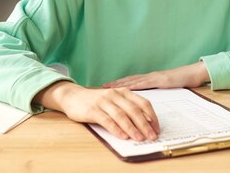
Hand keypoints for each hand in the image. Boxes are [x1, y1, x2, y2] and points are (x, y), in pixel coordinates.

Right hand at [35, 82, 158, 141]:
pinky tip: (123, 136)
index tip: (156, 128)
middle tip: (151, 136)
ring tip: (139, 138)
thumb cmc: (97, 101)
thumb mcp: (115, 100)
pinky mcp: (93, 110)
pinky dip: (116, 129)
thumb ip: (128, 108)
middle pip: (134, 110)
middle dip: (144, 125)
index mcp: (123, 92)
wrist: (73, 96)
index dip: (152, 116)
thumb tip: (146, 122)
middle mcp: (115, 94)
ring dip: (132, 128)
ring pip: (121, 116)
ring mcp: (103, 101)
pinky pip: (107, 120)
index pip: (143, 103)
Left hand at [103, 61, 209, 89]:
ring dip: (121, 85)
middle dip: (116, 84)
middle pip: (129, 80)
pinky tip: (127, 88)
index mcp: (149, 78)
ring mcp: (153, 77)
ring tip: (110, 87)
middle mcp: (149, 76)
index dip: (119, 84)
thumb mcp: (164, 88)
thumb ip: (155, 90)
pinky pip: (145, 83)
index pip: (131, 81)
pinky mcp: (159, 80)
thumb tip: (144, 100)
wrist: (191, 74)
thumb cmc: (180, 81)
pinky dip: (135, 86)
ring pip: (134, 81)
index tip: (108, 86)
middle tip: (103, 86)